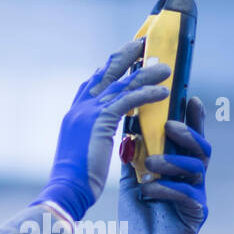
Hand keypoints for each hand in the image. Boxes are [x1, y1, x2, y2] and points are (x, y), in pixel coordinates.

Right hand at [32, 38, 170, 221]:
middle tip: (145, 43)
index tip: (126, 57)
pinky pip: (129, 101)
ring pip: (121, 84)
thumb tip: (106, 136)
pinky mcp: (100, 121)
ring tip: (166, 68)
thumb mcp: (86, 151)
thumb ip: (96, 137)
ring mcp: (88, 112)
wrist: (67, 190)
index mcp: (75, 114)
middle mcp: (80, 108)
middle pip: (106, 72)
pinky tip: (164, 93)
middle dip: (126, 56)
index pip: (94, 82)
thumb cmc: (77, 180)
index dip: (110, 67)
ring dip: (146, 73)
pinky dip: (147, 93)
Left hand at [119, 95, 209, 233]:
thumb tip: (125, 125)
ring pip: (197, 169)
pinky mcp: (196, 214)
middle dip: (187, 133)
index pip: (190, 136)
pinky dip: (166, 189)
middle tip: (168, 125)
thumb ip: (133, 155)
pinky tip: (148, 190)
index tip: (190, 96)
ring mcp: (198, 195)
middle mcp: (193, 177)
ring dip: (172, 161)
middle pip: (202, 147)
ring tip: (150, 164)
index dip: (194, 117)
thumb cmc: (141, 213)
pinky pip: (187, 195)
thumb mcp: (132, 179)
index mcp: (180, 165)